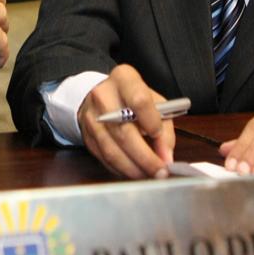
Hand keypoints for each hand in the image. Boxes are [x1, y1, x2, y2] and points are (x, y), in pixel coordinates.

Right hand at [77, 64, 174, 179]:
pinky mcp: (87, 136)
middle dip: (146, 157)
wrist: (99, 95)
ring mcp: (92, 117)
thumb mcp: (153, 101)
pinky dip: (123, 170)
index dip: (153, 124)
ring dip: (134, 168)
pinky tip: (135, 172)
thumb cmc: (131, 98)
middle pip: (125, 132)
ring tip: (151, 175)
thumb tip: (166, 155)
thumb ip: (164, 126)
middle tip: (162, 171)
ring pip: (113, 150)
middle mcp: (103, 96)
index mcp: (124, 79)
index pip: (139, 101)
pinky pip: (105, 158)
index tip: (163, 142)